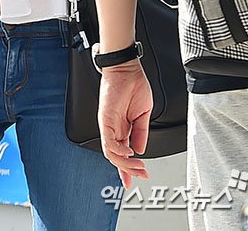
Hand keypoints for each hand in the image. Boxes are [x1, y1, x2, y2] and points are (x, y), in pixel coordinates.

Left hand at [98, 60, 152, 187]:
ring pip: (111, 152)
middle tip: (141, 174)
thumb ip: (141, 132)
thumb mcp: (143, 114)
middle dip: (129, 170)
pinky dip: (118, 150)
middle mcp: (113, 128)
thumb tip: (141, 149)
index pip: (122, 153)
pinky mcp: (104, 118)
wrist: (127, 69)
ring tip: (138, 165)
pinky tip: (128, 151)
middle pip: (116, 157)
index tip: (136, 179)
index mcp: (123, 127)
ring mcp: (108, 124)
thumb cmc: (134, 85)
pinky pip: (108, 140)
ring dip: (125, 163)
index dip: (128, 168)